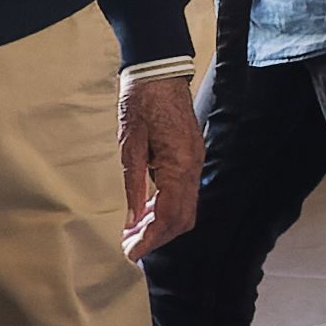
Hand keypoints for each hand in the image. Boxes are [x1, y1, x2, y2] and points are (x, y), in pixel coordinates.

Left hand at [119, 72, 201, 258]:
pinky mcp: (191, 157)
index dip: (151, 239)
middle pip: (182, 219)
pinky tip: (146, 211)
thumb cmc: (142, 102)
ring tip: (134, 233)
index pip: (169, 216)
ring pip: (185, 209)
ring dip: (161, 225)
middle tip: (130, 247)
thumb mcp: (130, 144)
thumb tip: (133, 218)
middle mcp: (192, 168)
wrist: (159, 72)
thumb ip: (133, 184)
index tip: (131, 253)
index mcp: (178, 166)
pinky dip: (166, 208)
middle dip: (157, 238)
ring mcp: (195, 162)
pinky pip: (184, 193)